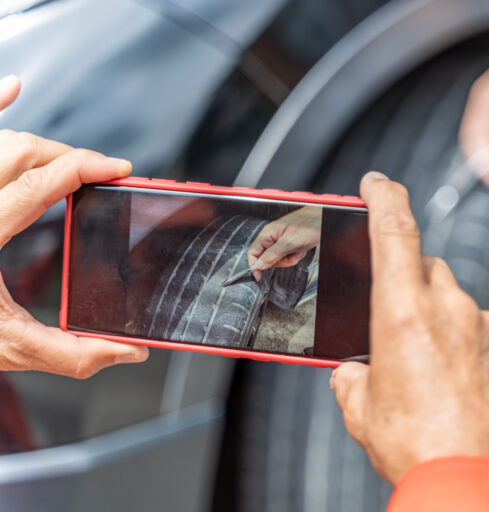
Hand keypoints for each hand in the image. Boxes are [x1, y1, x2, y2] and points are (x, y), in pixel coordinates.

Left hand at [0, 75, 148, 378]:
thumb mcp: (5, 346)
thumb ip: (69, 353)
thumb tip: (126, 349)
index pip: (37, 184)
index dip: (84, 169)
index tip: (118, 170)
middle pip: (23, 151)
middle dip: (71, 158)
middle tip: (103, 175)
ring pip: (1, 142)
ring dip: (41, 146)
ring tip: (71, 163)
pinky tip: (13, 87)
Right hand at [247, 206, 320, 280]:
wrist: (323, 219)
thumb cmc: (308, 224)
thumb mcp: (288, 242)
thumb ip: (272, 254)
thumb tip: (259, 265)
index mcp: (268, 234)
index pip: (253, 252)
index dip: (254, 265)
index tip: (258, 276)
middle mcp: (273, 237)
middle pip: (268, 258)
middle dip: (281, 261)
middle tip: (289, 255)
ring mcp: (283, 241)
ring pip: (280, 259)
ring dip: (290, 258)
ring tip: (298, 250)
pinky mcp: (292, 244)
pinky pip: (290, 256)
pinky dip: (297, 255)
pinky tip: (302, 249)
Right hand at [330, 172, 488, 484]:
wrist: (478, 486)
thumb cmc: (422, 450)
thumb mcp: (363, 411)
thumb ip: (353, 378)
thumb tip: (355, 374)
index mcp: (405, 314)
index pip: (395, 231)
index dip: (384, 197)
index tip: (377, 184)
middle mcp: (452, 310)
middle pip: (428, 270)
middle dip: (411, 287)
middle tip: (399, 329)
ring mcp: (488, 329)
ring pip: (458, 305)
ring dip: (441, 324)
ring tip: (430, 374)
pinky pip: (484, 333)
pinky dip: (469, 346)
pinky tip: (459, 384)